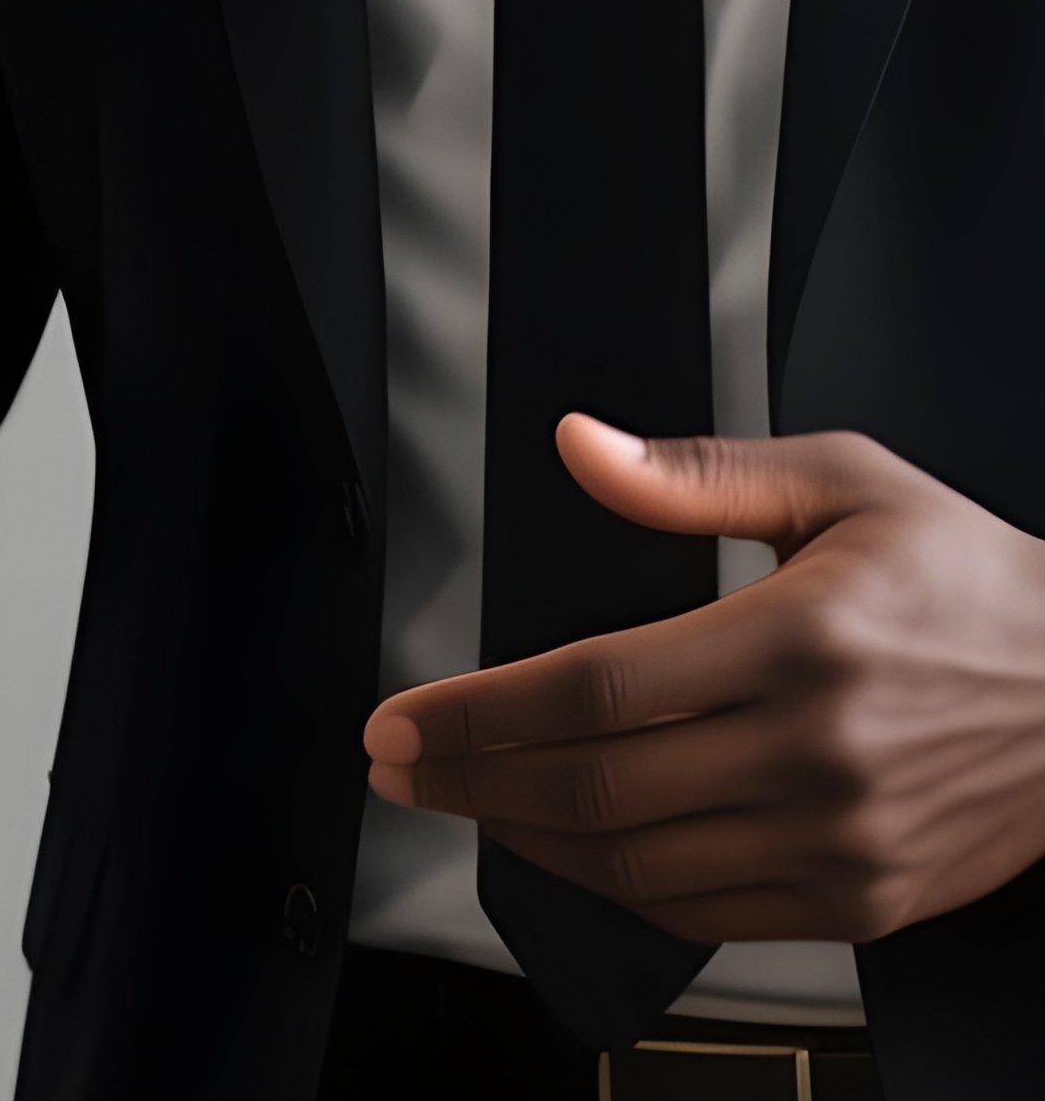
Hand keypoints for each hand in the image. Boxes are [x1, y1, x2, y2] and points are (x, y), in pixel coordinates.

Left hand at [364, 414, 1044, 943]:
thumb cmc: (964, 576)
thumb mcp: (842, 482)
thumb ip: (694, 476)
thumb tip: (580, 446)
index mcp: (798, 639)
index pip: (593, 690)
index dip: (477, 709)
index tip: (402, 714)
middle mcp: (816, 752)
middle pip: (594, 788)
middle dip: (469, 779)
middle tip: (397, 762)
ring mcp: (841, 841)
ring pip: (637, 865)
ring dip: (523, 838)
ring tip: (460, 800)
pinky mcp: (862, 899)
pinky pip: (703, 916)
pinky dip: (614, 887)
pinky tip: (563, 847)